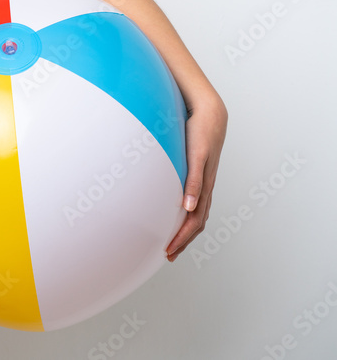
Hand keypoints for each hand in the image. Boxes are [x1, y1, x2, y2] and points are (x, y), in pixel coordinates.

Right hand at [165, 93, 227, 261]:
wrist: (210, 113)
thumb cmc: (193, 134)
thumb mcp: (180, 157)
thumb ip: (174, 173)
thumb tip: (159, 183)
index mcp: (201, 188)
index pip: (195, 220)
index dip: (184, 238)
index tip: (170, 251)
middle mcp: (206, 185)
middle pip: (198, 221)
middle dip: (183, 241)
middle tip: (169, 255)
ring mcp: (205, 173)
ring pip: (199, 209)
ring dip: (187, 229)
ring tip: (173, 242)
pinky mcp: (200, 158)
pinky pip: (197, 181)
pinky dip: (192, 196)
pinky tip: (185, 208)